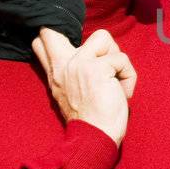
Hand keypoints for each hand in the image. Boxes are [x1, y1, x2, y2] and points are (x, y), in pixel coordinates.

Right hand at [31, 28, 136, 146]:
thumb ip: (68, 73)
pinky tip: (123, 93)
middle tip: (102, 64)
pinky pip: (122, 59)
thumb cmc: (90, 119)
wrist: (94, 138)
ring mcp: (78, 63)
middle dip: (80, 38)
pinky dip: (128, 76)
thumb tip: (79, 55)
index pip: (41, 41)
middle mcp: (62, 65)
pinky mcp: (97, 68)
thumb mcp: (68, 93)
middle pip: (55, 30)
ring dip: (116, 58)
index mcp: (55, 73)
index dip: (55, 36)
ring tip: (115, 81)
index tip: (76, 49)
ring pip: (103, 37)